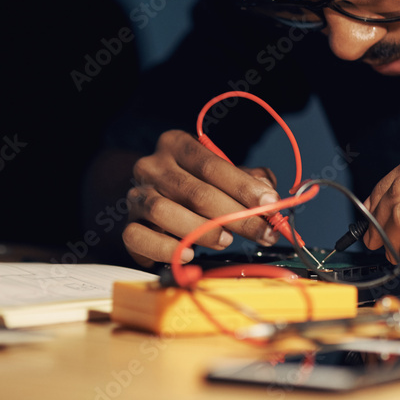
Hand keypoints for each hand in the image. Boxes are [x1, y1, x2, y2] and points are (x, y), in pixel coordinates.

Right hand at [122, 130, 280, 266]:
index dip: (244, 186)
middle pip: (194, 191)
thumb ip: (249, 180)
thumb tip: (269, 196)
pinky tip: (188, 254)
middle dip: (236, 215)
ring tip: (227, 241)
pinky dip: (166, 248)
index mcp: (176, 145)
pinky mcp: (128, 225)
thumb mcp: (224, 174)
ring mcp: (136, 195)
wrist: (154, 199)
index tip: (271, 204)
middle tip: (263, 233)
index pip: (212, 164)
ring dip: (202, 230)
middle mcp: (152, 166)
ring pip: (164, 211)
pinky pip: (140, 238)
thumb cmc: (197, 185)